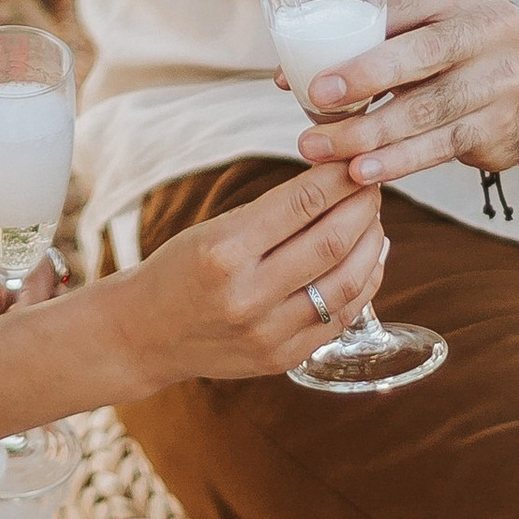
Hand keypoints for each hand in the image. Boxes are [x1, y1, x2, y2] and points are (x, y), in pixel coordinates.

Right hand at [109, 163, 389, 391]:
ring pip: (348, 282)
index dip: (340, 178)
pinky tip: (369, 259)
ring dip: (371, 243)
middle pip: (333, 241)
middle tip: (373, 184)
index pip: (302, 203)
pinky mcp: (282, 358)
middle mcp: (247, 294)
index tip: (357, 161)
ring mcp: (268, 333)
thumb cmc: (180, 270)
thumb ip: (273, 214)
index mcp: (223, 251)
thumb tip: (337, 183)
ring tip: (372, 220)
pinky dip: (365, 283)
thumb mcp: (213, 229)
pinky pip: (342, 317)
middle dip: (363, 206)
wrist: (145, 334)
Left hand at [293, 0, 518, 187]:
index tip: (306, 75)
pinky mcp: (504, 123)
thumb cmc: (455, 46)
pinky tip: (363, 171)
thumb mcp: (428, 18)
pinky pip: (442, 146)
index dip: (353, 39)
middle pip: (422, 53)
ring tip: (322, 150)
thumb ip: (370, 33)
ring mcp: (505, 76)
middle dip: (364, 80)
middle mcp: (494, 23)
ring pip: (427, 109)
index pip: (403, 6)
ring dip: (369, 134)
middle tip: (315, 103)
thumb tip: (290, 74)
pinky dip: (398, 161)